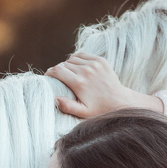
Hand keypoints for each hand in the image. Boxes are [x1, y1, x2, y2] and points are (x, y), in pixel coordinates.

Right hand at [45, 53, 162, 118]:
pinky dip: (77, 59)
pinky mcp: (100, 60)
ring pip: (72, 58)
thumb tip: (54, 98)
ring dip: (68, 64)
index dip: (49, 73)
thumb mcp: (83, 112)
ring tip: (68, 73)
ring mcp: (94, 64)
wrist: (119, 102)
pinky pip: (82, 55)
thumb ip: (68, 106)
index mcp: (79, 83)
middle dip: (59, 70)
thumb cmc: (99, 109)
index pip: (57, 70)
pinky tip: (77, 67)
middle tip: (59, 78)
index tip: (48, 77)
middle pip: (64, 64)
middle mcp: (86, 71)